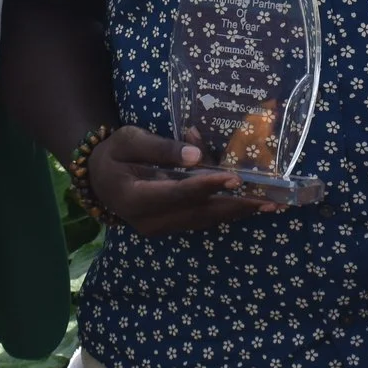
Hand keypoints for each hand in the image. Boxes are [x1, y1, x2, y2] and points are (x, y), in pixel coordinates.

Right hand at [88, 126, 274, 234]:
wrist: (98, 178)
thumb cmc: (114, 153)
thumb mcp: (129, 140)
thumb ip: (161, 147)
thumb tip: (197, 154)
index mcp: (134, 197)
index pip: (176, 193)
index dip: (206, 186)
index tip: (233, 178)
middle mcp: (149, 220)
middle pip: (198, 213)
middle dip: (235, 206)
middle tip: (268, 200)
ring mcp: (160, 227)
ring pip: (203, 221)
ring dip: (236, 212)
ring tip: (269, 204)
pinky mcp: (169, 226)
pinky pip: (201, 221)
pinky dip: (225, 212)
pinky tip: (249, 205)